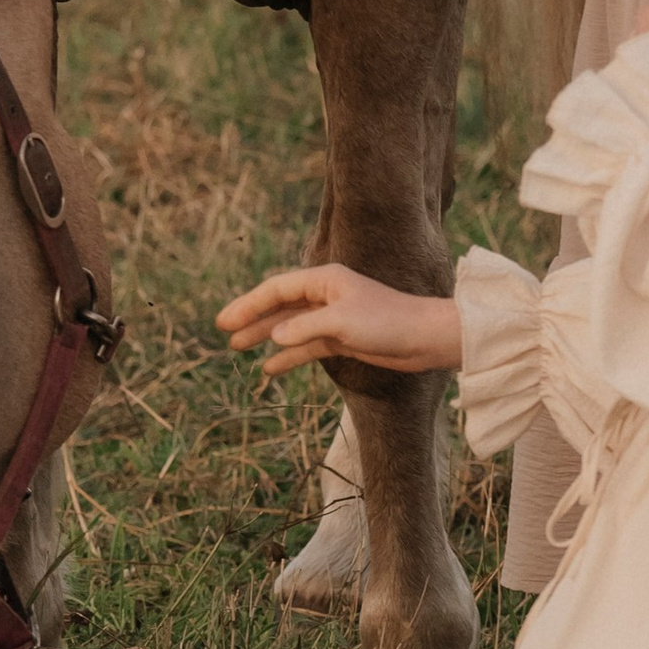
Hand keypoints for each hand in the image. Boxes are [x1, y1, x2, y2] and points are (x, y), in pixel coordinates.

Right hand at [216, 262, 461, 378]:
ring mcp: (333, 318)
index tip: (225, 321)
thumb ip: (304, 328)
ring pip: (290, 327)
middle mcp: (326, 296)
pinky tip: (270, 367)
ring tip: (238, 348)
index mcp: (324, 281)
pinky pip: (307, 346)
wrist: (425, 339)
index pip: (277, 290)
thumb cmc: (387, 322)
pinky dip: (289, 356)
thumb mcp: (341, 323)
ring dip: (266, 337)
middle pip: (279, 306)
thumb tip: (274, 336)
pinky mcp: (343, 339)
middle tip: (223, 332)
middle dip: (252, 319)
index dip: (248, 304)